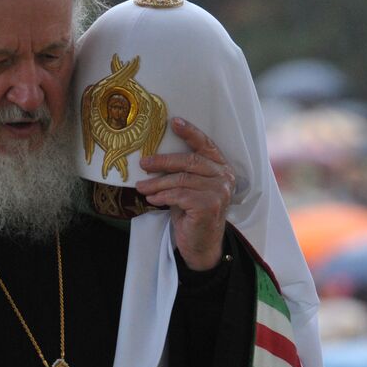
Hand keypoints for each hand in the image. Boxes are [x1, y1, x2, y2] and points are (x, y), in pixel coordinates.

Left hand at [135, 117, 235, 270]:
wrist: (201, 244)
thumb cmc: (192, 213)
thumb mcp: (188, 188)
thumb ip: (182, 173)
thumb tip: (151, 159)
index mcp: (221, 168)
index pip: (206, 145)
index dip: (190, 132)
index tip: (174, 122)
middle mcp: (224, 177)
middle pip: (190, 161)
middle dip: (163, 161)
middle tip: (143, 163)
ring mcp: (219, 192)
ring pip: (182, 180)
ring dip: (157, 184)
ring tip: (142, 188)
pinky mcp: (209, 206)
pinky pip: (180, 196)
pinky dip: (163, 197)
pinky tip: (153, 200)